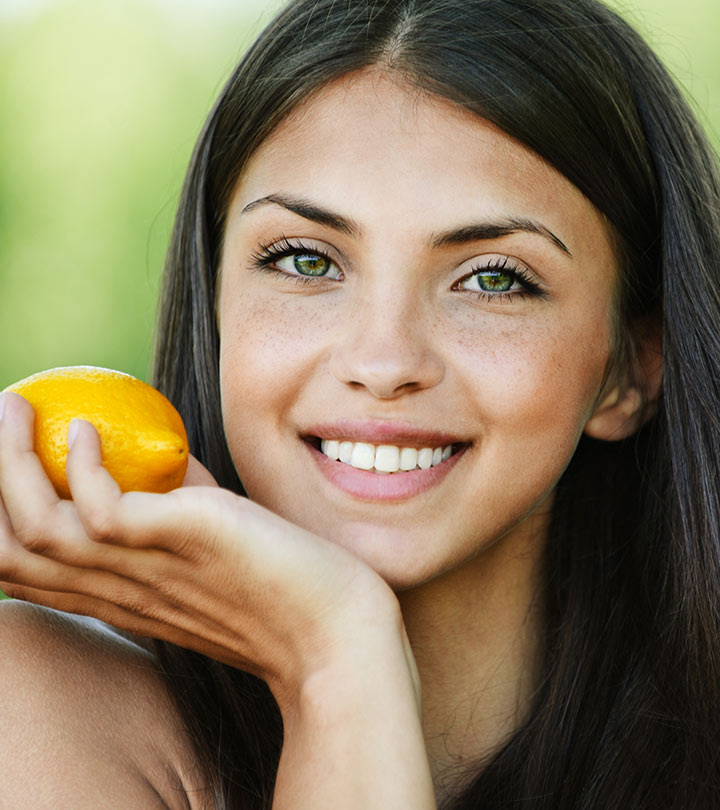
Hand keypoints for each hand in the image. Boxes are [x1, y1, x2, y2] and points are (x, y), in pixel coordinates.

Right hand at [0, 391, 398, 703]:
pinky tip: (90, 428)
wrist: (333, 630)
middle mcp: (116, 591)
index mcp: (116, 595)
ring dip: (12, 461)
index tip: (5, 462)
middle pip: (8, 549)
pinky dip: (83, 466)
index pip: (24, 569)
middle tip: (4, 413)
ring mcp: (144, 571)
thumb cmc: (272, 584)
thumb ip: (177, 509)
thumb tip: (163, 460)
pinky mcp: (182, 544)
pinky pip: (104, 512)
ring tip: (16, 406)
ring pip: (37, 528)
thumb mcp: (206, 546)